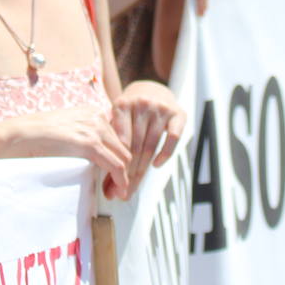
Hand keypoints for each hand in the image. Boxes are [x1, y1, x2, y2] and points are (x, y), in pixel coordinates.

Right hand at [10, 105, 131, 199]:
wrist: (19, 136)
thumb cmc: (36, 137)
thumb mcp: (67, 130)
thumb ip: (83, 136)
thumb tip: (97, 157)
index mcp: (92, 112)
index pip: (117, 137)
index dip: (119, 158)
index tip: (115, 175)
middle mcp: (98, 116)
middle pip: (123, 147)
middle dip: (124, 169)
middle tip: (117, 188)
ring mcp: (95, 128)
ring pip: (123, 157)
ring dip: (123, 178)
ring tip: (116, 193)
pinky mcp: (90, 144)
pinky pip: (116, 165)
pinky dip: (120, 180)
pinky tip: (118, 191)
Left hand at [110, 81, 185, 198]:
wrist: (151, 90)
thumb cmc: (129, 114)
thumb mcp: (116, 121)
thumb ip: (111, 144)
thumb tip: (107, 185)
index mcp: (122, 104)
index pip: (119, 141)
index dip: (116, 165)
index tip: (112, 186)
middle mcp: (141, 104)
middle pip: (135, 146)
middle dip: (128, 173)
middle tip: (123, 194)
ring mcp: (160, 108)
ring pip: (151, 145)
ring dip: (142, 170)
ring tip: (134, 187)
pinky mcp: (178, 114)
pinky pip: (172, 139)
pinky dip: (165, 154)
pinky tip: (156, 165)